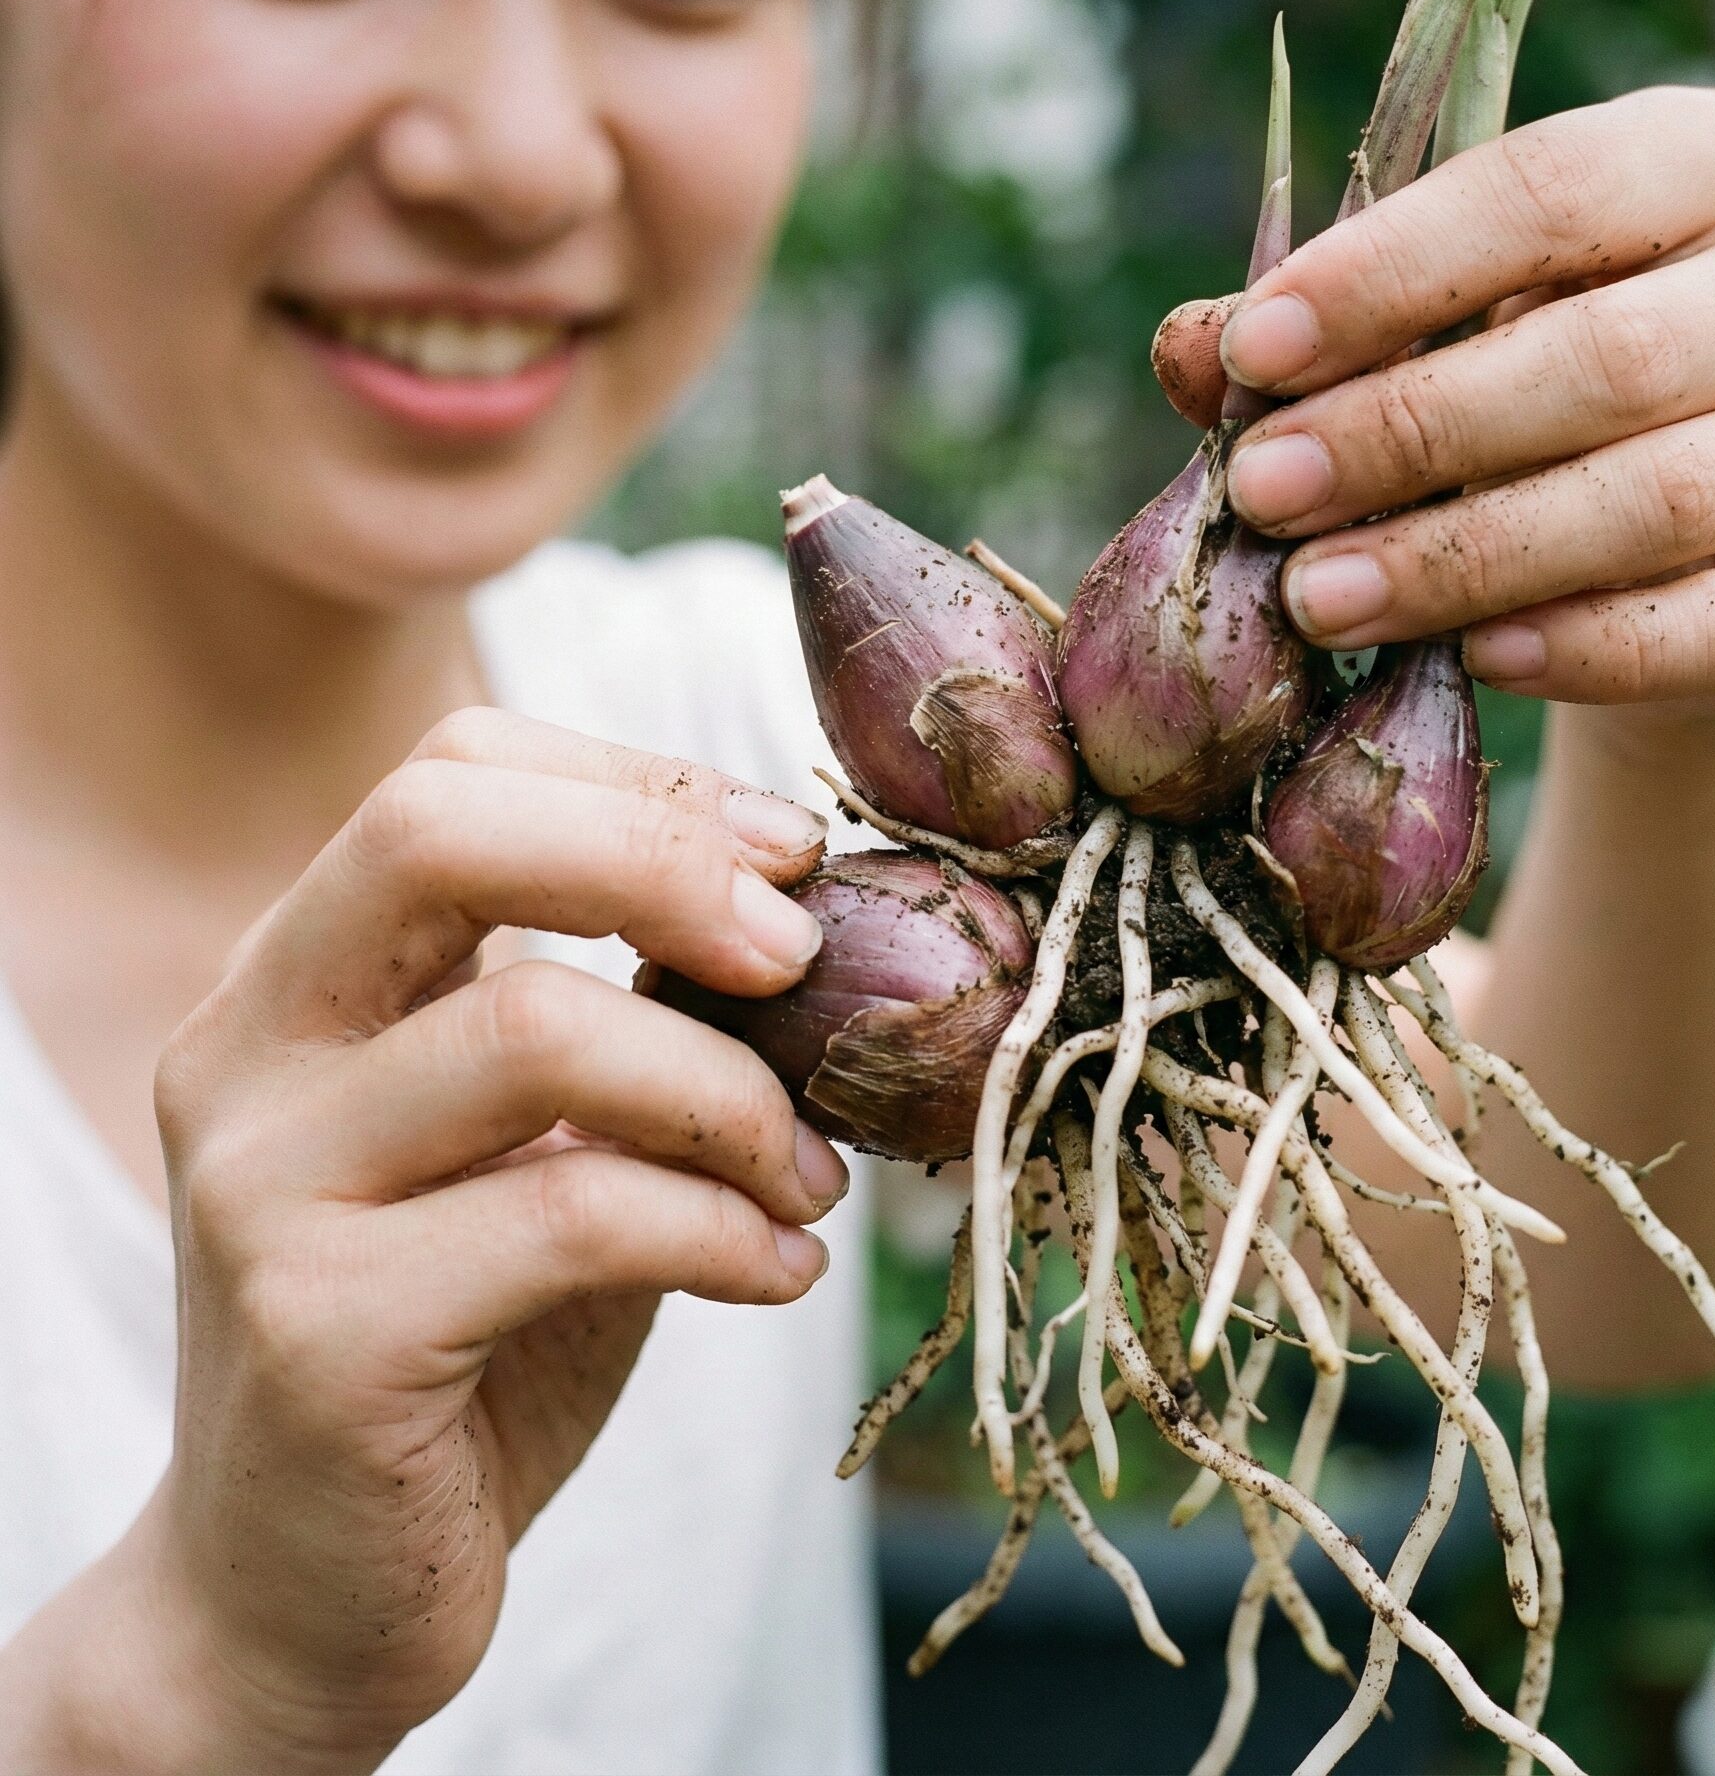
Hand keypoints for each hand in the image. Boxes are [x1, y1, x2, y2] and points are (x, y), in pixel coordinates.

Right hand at [114, 712, 843, 1765]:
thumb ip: (633, 1022)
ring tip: (811, 1177)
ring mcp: (264, 1187)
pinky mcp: (321, 1335)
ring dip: (730, 1096)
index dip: (640, 787)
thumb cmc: (464, 1334)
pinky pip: (572, 1217)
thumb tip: (810, 915)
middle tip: (799, 954)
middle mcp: (249, 1050)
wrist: (304, 1597)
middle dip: (662, 860)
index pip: (450, 772)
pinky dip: (722, 1230)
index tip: (788, 863)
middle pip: (439, 833)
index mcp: (301, 976)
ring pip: (533, 1031)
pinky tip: (778, 1271)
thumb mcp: (546, 1143)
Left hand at [1152, 86, 1714, 707]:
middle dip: (1405, 432)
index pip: (1551, 189)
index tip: (1254, 350)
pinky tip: (1472, 657)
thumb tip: (1189, 346)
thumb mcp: (1443, 333)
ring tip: (1317, 596)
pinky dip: (1583, 647)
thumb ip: (1326, 332)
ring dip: (1463, 557)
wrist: (1687, 551)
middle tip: (1265, 491)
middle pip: (1603, 359)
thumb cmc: (1539, 401)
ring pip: (1655, 501)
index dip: (1391, 273)